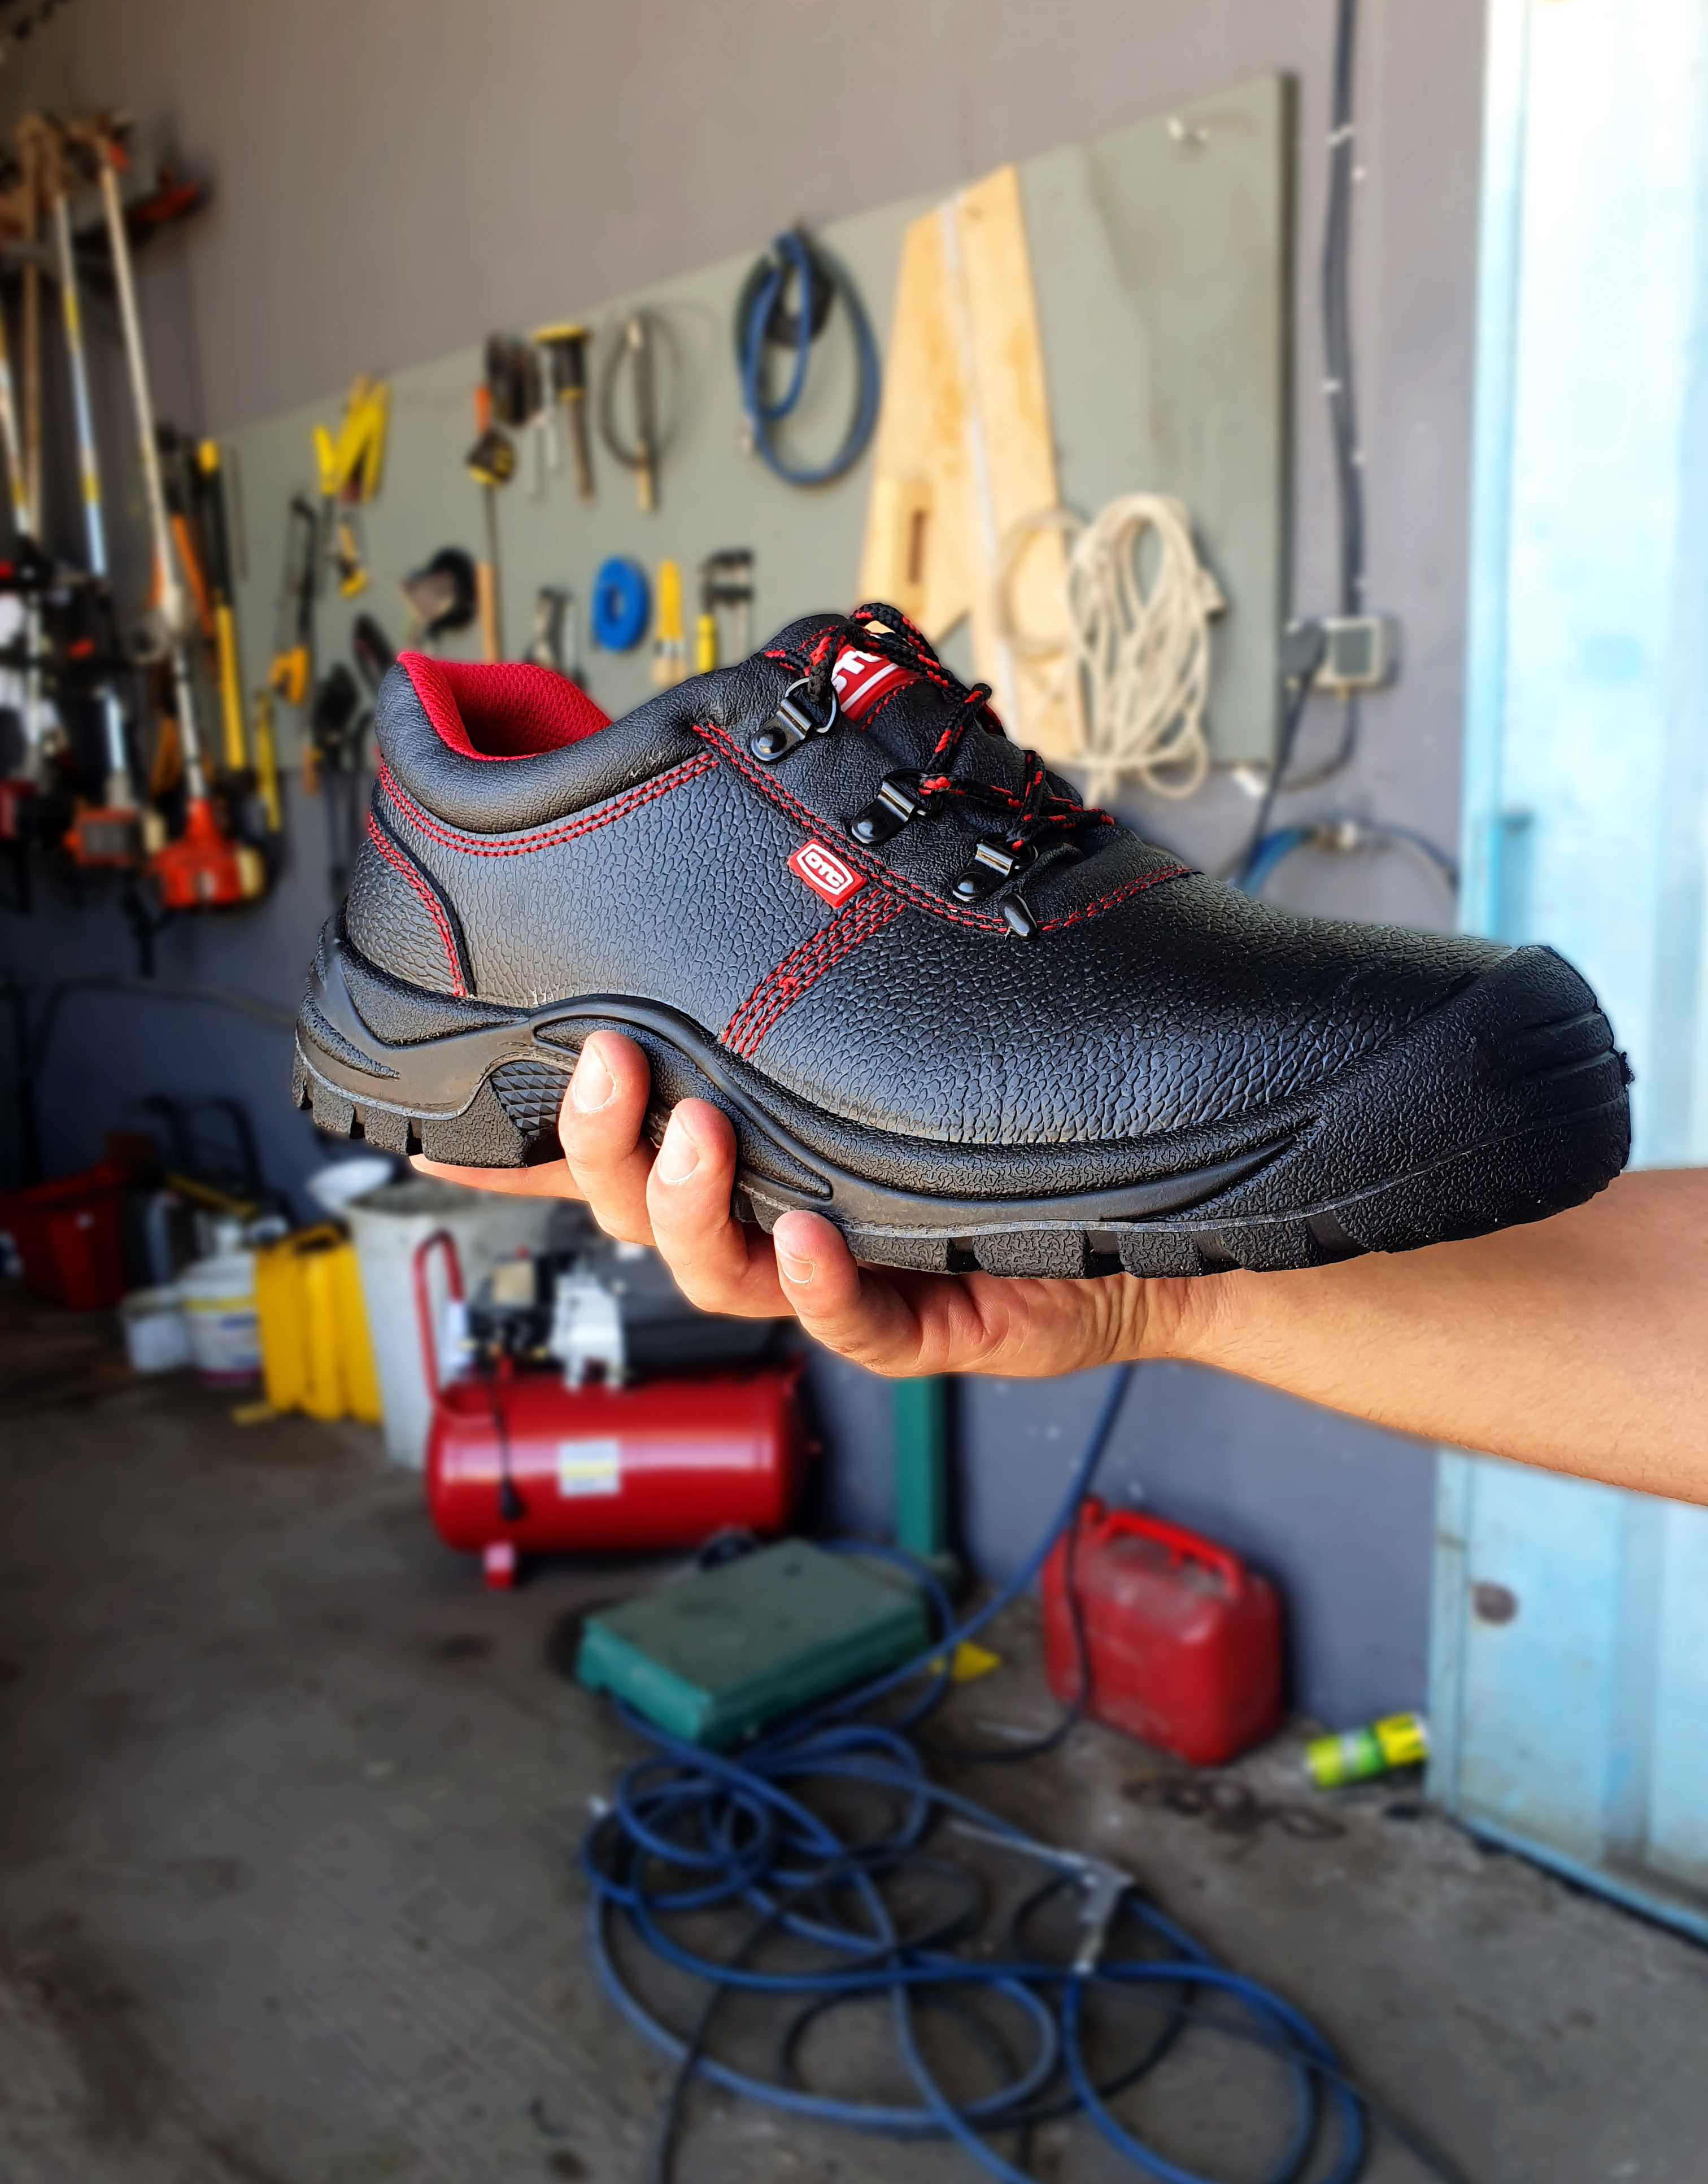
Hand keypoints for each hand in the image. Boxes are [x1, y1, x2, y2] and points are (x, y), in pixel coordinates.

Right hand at [413, 1030, 1203, 1377]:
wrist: (1135, 1234)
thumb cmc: (1008, 1129)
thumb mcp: (905, 1045)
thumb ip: (831, 979)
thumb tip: (787, 859)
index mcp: (753, 1158)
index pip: (614, 1158)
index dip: (524, 1150)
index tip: (436, 1127)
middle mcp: (773, 1221)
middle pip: (639, 1206)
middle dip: (608, 1140)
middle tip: (611, 1059)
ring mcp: (833, 1280)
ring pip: (719, 1270)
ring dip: (690, 1208)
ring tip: (698, 1135)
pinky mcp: (913, 1324)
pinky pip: (846, 1320)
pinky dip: (818, 1286)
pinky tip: (811, 1235)